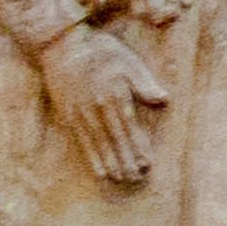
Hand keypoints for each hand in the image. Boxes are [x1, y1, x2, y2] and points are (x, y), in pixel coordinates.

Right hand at [37, 21, 164, 186]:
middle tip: (136, 179)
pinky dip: (91, 157)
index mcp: (115, 96)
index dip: (139, 147)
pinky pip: (82, 142)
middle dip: (126, 161)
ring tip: (120, 179)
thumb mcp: (128, 62)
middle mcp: (97, 109)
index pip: (130, 128)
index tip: (148, 163)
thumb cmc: (101, 51)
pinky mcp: (68, 116)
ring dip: (111, 163)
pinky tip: (99, 170)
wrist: (62, 46)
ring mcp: (81, 114)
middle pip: (115, 141)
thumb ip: (144, 83)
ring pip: (98, 145)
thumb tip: (164, 100)